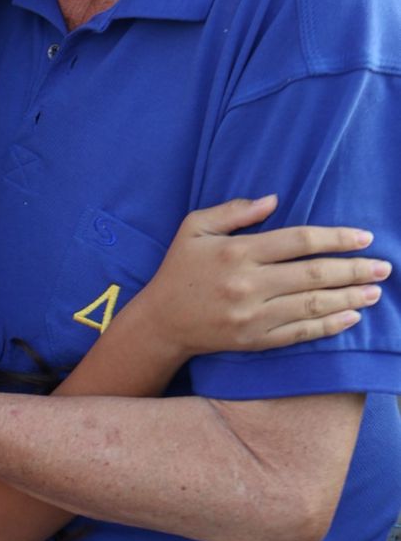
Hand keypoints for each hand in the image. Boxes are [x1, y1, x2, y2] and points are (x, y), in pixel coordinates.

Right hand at [139, 195, 390, 358]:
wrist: (161, 321)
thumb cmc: (180, 268)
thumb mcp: (195, 227)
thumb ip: (234, 211)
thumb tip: (274, 200)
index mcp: (237, 252)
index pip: (299, 241)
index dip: (335, 238)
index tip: (364, 237)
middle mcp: (248, 284)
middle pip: (313, 274)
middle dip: (354, 270)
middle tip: (384, 266)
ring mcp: (252, 316)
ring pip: (311, 305)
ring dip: (349, 298)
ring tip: (374, 291)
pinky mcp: (253, 340)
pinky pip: (299, 333)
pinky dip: (328, 326)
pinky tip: (350, 317)